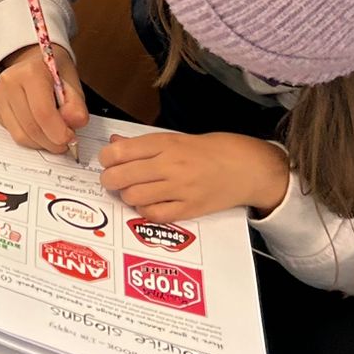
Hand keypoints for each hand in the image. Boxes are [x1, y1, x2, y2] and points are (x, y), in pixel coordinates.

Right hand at [0, 44, 88, 154]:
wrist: (33, 62)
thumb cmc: (54, 73)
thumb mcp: (73, 84)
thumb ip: (76, 106)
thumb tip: (73, 124)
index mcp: (31, 72)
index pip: (43, 112)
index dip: (58, 132)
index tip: (70, 139)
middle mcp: (10, 82)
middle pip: (31, 126)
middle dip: (51, 141)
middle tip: (65, 143)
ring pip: (21, 135)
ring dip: (41, 143)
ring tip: (53, 137)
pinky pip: (13, 134)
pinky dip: (30, 139)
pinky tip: (40, 131)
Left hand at [97, 131, 291, 221]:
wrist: (247, 167)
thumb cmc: (211, 150)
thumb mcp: (176, 138)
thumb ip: (144, 144)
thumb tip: (114, 144)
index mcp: (165, 143)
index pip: (120, 152)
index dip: (106, 159)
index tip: (108, 162)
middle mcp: (170, 165)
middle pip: (121, 177)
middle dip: (110, 180)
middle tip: (113, 180)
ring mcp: (180, 189)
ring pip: (134, 197)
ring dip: (127, 196)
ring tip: (133, 191)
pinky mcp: (189, 209)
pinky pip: (154, 214)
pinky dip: (145, 210)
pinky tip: (149, 203)